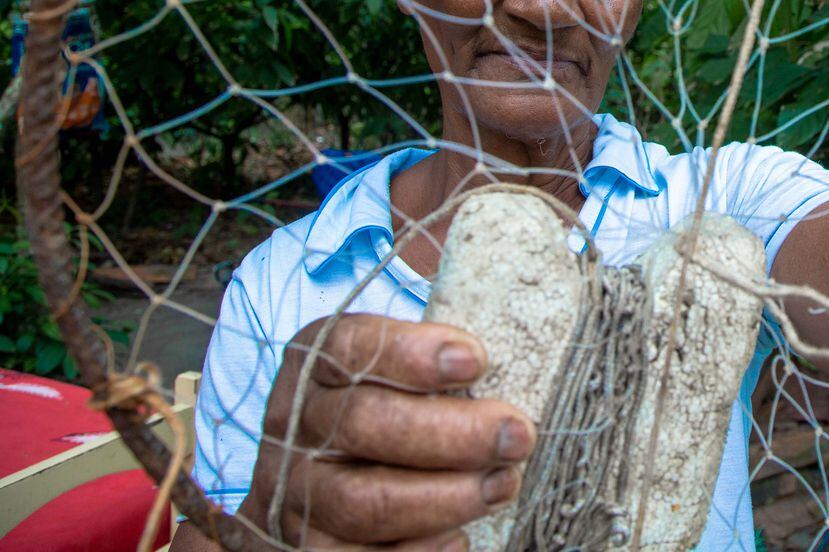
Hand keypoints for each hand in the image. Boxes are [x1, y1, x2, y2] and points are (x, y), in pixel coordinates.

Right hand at [239, 315, 534, 549]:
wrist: (316, 480)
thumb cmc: (388, 402)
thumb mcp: (402, 361)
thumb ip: (446, 344)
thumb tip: (529, 304)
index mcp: (318, 360)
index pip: (355, 347)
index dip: (413, 353)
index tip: (477, 359)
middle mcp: (297, 422)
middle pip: (364, 424)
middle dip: (452, 433)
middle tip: (517, 435)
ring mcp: (296, 490)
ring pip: (363, 500)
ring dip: (444, 497)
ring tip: (503, 484)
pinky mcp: (304, 548)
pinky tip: (459, 540)